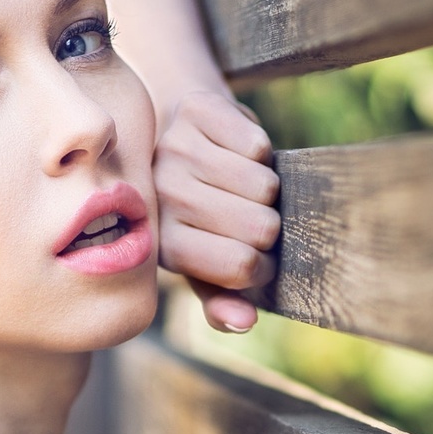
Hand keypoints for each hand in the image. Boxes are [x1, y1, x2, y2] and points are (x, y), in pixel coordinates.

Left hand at [155, 90, 279, 331]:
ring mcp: (175, 149)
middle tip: (248, 217)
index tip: (255, 259)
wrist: (172, 136)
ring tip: (241, 187)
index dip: (263, 267)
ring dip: (266, 189)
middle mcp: (163, 194)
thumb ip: (221, 298)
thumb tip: (245, 322)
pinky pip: (259, 146)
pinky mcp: (195, 111)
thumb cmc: (196, 214)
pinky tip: (236, 154)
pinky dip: (261, 152)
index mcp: (164, 243)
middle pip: (261, 228)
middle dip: (268, 227)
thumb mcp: (202, 263)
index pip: (241, 268)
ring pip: (265, 186)